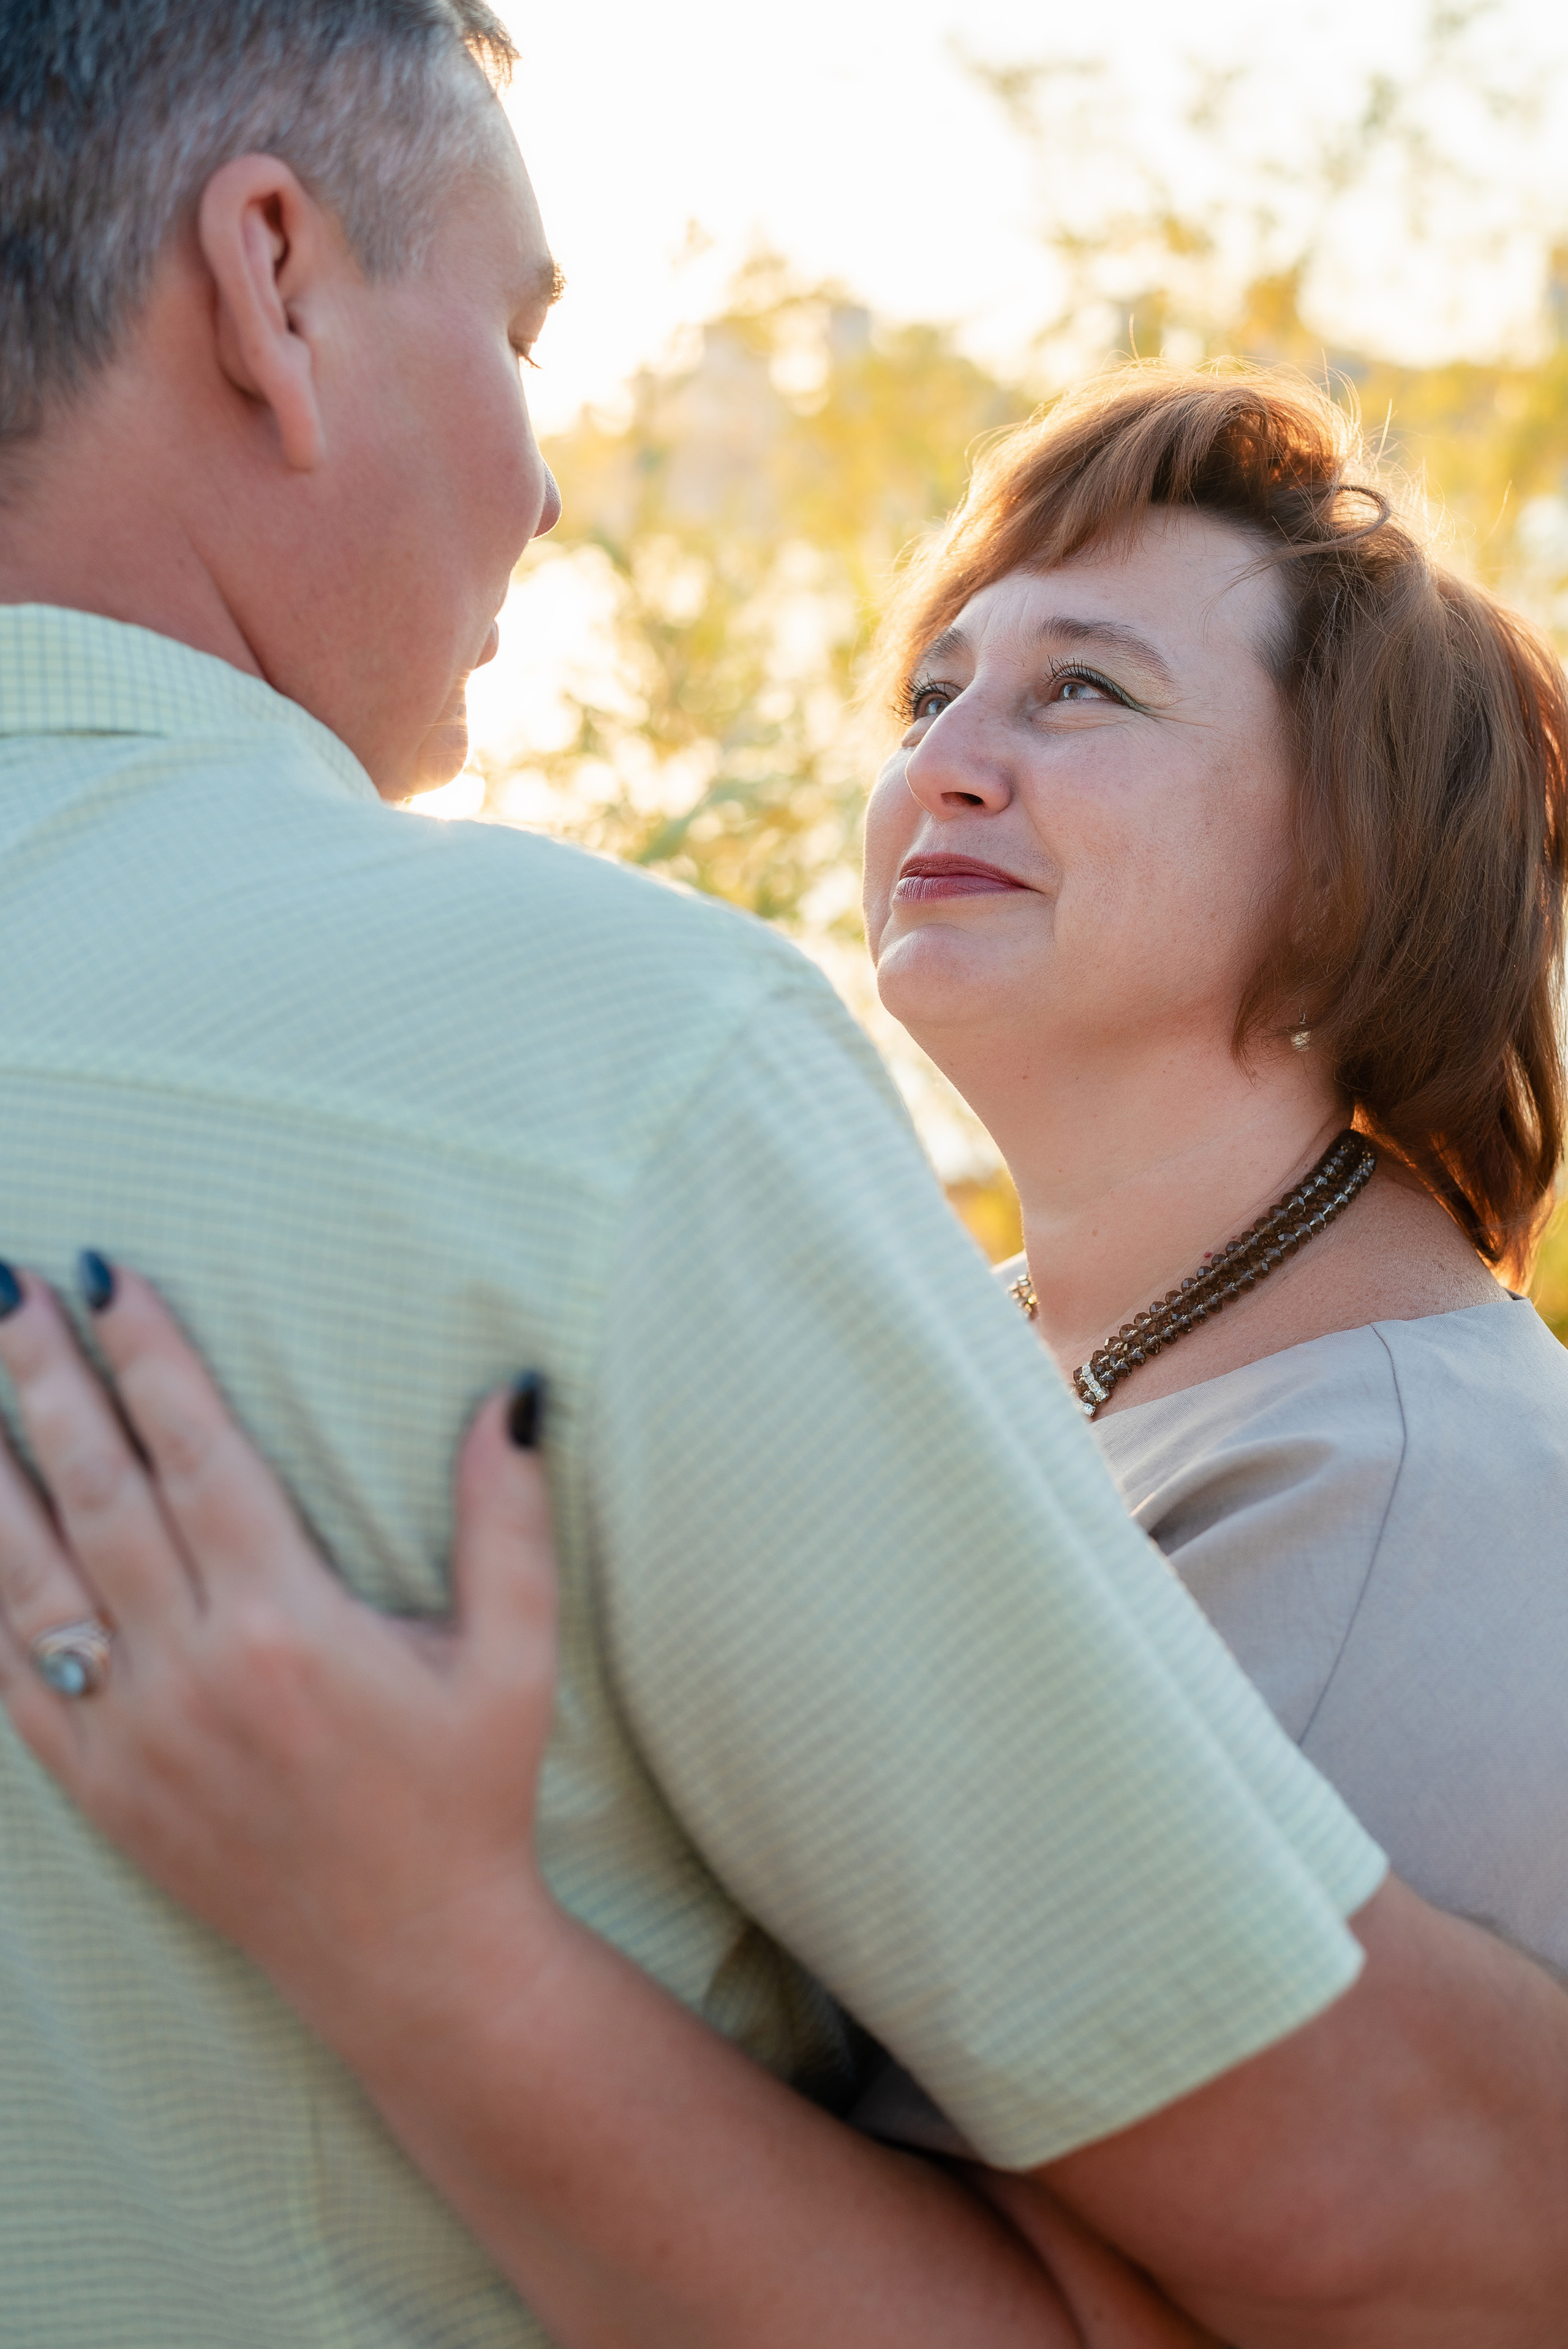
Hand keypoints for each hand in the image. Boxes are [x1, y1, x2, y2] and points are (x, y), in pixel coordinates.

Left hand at [0, 1261, 562, 2057]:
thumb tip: (511, 1398)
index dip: (149, 1356)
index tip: (106, 1276)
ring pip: (31, 1576)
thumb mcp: (517, 1658)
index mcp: (287, 1623)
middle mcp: (192, 1669)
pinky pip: (14, 1675)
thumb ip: (506, 1522)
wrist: (410, 1960)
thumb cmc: (468, 1797)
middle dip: (45, 1379)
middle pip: (97, 1491)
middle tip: (6, 1288)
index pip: (196, 1452)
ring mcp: (132, 1733)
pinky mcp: (101, 1787)